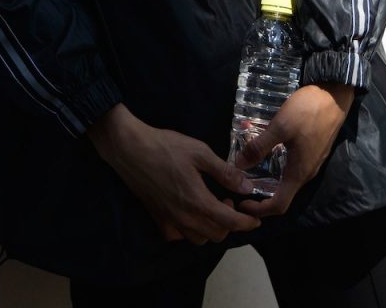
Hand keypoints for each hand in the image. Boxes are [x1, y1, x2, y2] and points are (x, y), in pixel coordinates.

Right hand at [86, 103, 261, 245]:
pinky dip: (190, 230)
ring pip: (199, 238)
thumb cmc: (165, 146)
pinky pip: (179, 236)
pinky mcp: (157, 219)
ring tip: (210, 205)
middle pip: (217, 234)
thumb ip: (224, 172)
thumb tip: (246, 187)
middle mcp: (185, 218)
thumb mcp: (199, 152)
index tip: (255, 218)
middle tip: (228, 199)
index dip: (247, 223)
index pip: (230, 222)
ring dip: (211, 227)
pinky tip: (189, 212)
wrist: (130, 149)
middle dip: (230, 222)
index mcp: (198, 201)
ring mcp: (170, 221)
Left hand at [235, 83, 354, 217]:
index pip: (279, 206)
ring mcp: (311, 162)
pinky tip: (265, 147)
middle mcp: (306, 173)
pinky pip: (292, 165)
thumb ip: (259, 146)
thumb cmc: (308, 112)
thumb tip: (238, 166)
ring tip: (248, 163)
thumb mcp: (280, 127)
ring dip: (267, 176)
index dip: (259, 209)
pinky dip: (276, 162)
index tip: (240, 203)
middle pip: (282, 194)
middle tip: (239, 183)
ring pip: (287, 178)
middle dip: (260, 193)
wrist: (334, 95)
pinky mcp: (312, 150)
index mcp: (299, 173)